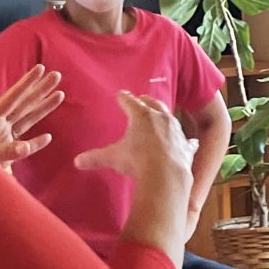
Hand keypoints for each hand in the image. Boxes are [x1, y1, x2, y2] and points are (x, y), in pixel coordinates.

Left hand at [0, 66, 63, 166]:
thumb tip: (27, 146)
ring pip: (28, 118)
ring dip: (43, 107)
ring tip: (60, 94)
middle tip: (56, 75)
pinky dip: (37, 142)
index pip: (12, 98)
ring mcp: (3, 137)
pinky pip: (25, 144)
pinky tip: (48, 137)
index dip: (27, 83)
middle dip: (40, 89)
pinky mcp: (6, 151)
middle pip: (24, 104)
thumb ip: (6, 151)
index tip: (40, 68)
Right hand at [73, 92, 190, 190]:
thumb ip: (95, 157)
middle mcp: (161, 118)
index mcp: (141, 115)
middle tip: (142, 99)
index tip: (121, 94)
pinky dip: (188, 141)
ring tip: (161, 116)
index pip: (130, 102)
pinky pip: (188, 141)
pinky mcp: (186, 147)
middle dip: (146, 101)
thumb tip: (77, 162)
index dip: (124, 98)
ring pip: (171, 118)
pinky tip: (191, 141)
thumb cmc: (137, 161)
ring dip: (165, 117)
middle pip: (153, 104)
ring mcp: (177, 131)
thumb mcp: (113, 157)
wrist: (165, 175)